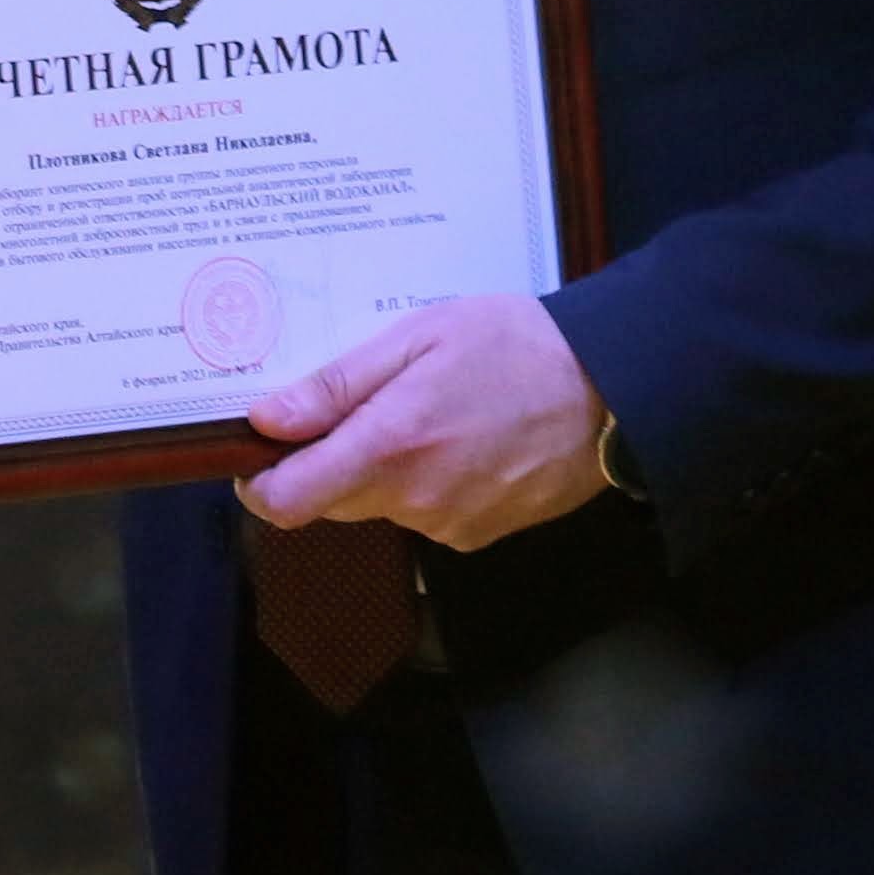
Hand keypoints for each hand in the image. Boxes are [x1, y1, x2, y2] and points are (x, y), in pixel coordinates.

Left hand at [237, 295, 613, 552]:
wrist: (612, 388)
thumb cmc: (514, 346)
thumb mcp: (418, 338)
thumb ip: (337, 386)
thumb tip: (266, 419)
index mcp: (388, 447)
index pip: (287, 501)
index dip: (261, 481)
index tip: (262, 450)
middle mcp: (413, 500)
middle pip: (329, 500)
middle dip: (329, 460)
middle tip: (364, 403)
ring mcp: (448, 525)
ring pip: (379, 504)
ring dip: (384, 468)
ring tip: (430, 411)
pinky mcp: (479, 536)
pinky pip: (425, 514)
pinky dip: (427, 482)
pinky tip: (462, 439)